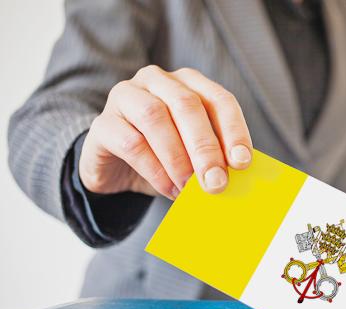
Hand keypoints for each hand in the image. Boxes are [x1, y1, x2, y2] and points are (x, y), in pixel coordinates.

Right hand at [79, 65, 251, 199]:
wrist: (116, 168)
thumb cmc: (163, 157)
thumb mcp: (194, 154)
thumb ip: (214, 156)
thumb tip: (237, 173)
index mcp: (188, 83)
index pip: (219, 99)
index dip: (234, 130)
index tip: (242, 163)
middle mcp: (157, 81)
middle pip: (187, 105)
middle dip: (205, 147)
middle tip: (216, 182)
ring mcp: (125, 97)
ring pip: (155, 116)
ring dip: (177, 158)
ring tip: (189, 188)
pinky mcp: (102, 123)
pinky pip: (130, 142)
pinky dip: (154, 169)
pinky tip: (168, 188)